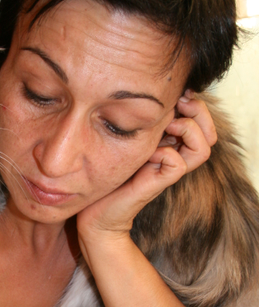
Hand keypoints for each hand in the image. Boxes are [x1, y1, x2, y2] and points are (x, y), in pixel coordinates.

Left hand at [77, 91, 216, 246]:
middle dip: (199, 113)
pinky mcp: (157, 184)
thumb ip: (141, 124)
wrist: (96, 213)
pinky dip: (165, 152)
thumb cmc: (107, 175)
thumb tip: (150, 99)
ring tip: (167, 126)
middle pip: (209, 135)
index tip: (178, 94)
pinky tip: (147, 153)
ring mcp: (167, 172)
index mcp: (170, 146)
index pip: (202, 123)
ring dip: (188, 130)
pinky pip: (177, 163)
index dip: (196, 105)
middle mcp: (174, 158)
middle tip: (179, 104)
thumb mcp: (125, 140)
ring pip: (203, 149)